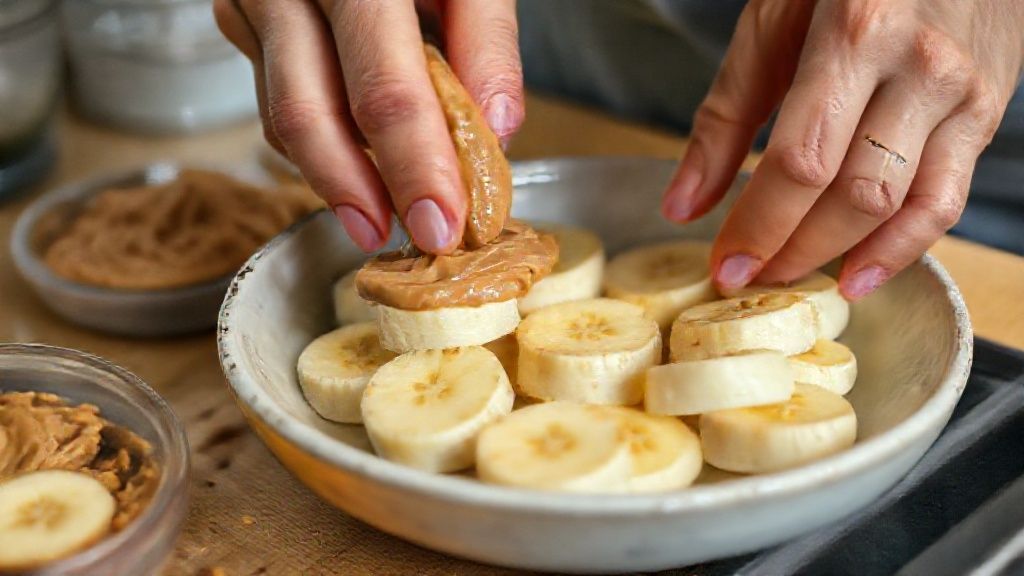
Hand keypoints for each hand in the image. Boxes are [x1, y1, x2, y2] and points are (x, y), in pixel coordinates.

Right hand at [214, 0, 522, 253]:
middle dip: (362, 192)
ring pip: (282, 117)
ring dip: (337, 178)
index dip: (414, 166)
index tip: (444, 224)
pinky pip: (273, 101)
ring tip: (384, 217)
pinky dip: (319, 143)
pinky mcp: (239, 19)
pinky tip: (356, 166)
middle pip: (310, 115)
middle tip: (407, 240)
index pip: (383, 86)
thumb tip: (494, 131)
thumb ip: (485, 38)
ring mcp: (250, 1)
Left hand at [662, 0, 1023, 298]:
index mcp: (854, 33)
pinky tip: (859, 273)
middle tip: (752, 277)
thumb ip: (724, 116)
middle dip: (794, 249)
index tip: (726, 265)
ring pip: (903, 206)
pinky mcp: (986, 113)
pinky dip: (902, 248)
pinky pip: (946, 199)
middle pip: (853, 194)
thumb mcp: (769, 23)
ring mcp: (961, 92)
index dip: (759, 226)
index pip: (800, 162)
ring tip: (795, 279)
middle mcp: (918, 65)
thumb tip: (682, 205)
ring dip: (842, 256)